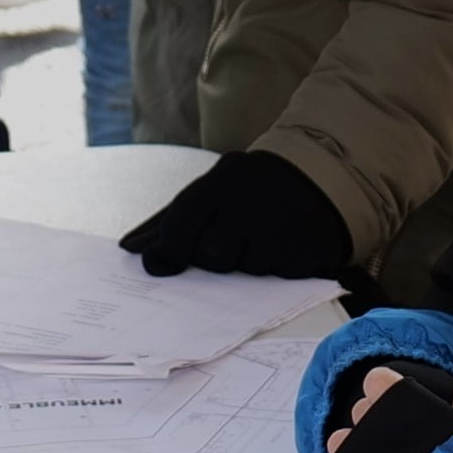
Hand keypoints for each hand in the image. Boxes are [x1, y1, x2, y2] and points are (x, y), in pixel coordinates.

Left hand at [121, 151, 353, 280]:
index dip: (166, 251)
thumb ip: (172, 218)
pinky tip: (281, 243)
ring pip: (243, 268)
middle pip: (212, 255)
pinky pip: (274, 276)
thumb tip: (130, 248)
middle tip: (228, 237)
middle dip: (214, 255)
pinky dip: (273, 265)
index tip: (160, 266)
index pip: (180, 226)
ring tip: (259, 234)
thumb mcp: (213, 187)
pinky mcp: (302, 253)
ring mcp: (278, 229)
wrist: (322, 176)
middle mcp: (248, 204)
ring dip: (245, 260)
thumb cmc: (252, 187)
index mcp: (220, 183)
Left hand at [327, 364, 452, 452]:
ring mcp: (356, 451)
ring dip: (360, 447)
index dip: (391, 393)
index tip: (405, 407)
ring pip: (342, 438)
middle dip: (379, 421)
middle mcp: (371, 420)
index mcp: (399, 399)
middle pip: (362, 409)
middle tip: (405, 441)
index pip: (378, 380)